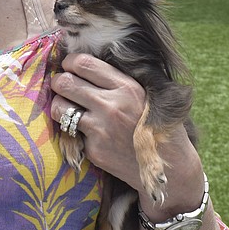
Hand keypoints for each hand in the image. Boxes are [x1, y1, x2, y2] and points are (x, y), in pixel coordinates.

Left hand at [50, 53, 203, 212]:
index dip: (69, 62)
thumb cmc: (153, 125)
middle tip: (62, 86)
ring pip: (59, 107)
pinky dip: (74, 131)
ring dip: (60, 105)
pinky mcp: (94, 150)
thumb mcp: (142, 93)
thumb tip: (80, 65)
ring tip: (67, 107)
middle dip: (59, 82)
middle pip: (65, 82)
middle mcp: (112, 105)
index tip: (69, 67)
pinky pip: (70, 133)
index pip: (83, 63)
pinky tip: (87, 132)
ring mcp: (101, 129)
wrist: (169, 167)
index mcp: (126, 86)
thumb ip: (115, 80)